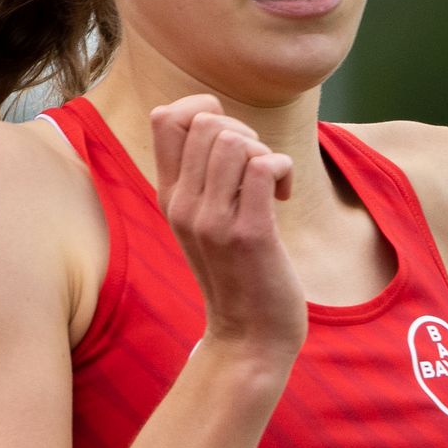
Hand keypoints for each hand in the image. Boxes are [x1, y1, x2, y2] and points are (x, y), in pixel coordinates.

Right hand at [151, 94, 307, 362]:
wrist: (249, 336)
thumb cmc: (237, 273)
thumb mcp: (204, 222)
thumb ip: (200, 176)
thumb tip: (214, 118)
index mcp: (169, 197)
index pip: (165, 116)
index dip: (205, 110)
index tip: (231, 144)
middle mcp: (183, 205)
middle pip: (206, 122)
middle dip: (244, 132)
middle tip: (258, 171)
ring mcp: (213, 220)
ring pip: (235, 141)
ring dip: (265, 152)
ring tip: (270, 186)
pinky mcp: (249, 234)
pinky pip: (264, 166)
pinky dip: (282, 170)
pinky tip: (283, 197)